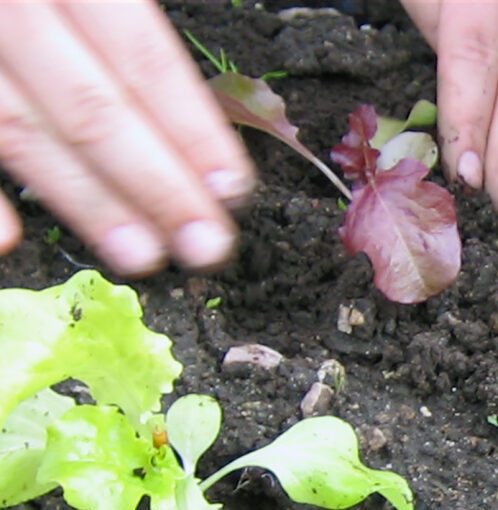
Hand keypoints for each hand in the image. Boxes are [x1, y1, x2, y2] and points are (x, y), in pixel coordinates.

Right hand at [0, 0, 254, 274]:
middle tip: (207, 245)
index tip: (232, 188)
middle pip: (89, 105)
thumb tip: (194, 106)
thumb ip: (127, 10)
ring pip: (17, 130)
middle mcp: (8, 1)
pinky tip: (8, 242)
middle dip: (155, 184)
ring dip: (84, 201)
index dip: (190, 128)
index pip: (140, 55)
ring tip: (142, 254)